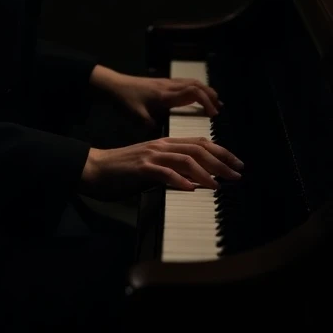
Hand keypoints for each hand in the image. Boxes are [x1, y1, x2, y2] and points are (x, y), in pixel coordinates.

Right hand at [79, 135, 243, 200]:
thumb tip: (195, 182)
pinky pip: (165, 173)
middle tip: (237, 173)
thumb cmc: (123, 171)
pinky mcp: (141, 168)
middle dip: (221, 161)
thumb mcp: (153, 169)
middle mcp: (161, 146)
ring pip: (185, 159)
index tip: (236, 163)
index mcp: (165, 144)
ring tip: (219, 184)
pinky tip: (191, 189)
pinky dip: (180, 181)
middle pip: (198, 148)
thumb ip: (173, 171)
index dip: (220, 151)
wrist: (95, 169)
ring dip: (206, 172)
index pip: (199, 143)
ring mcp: (151, 156)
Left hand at [93, 67, 222, 128]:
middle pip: (197, 85)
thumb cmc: (124, 100)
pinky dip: (196, 90)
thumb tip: (164, 139)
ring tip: (214, 104)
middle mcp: (169, 86)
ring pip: (192, 82)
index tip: (214, 115)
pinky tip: (196, 99)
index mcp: (165, 95)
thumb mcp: (136, 116)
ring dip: (205, 91)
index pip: (193, 92)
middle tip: (219, 110)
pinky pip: (185, 83)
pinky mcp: (163, 84)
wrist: (113, 85)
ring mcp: (166, 83)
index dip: (206, 102)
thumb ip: (151, 126)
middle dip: (211, 96)